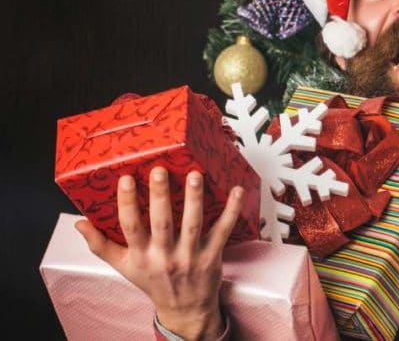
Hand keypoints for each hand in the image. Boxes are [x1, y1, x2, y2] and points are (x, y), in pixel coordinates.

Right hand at [75, 167, 244, 340]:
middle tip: (159, 170)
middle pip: (162, 223)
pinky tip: (236, 191)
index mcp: (141, 256)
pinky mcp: (212, 256)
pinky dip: (231, 211)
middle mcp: (165, 256)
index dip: (127, 203)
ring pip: (193, 224)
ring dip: (194, 199)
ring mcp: (191, 256)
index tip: (126, 179)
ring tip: (194, 175)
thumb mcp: (124, 267)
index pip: (130, 227)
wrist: (185, 309)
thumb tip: (79, 222)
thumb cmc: (153, 282)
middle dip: (160, 196)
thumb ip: (101, 245)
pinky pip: (223, 230)